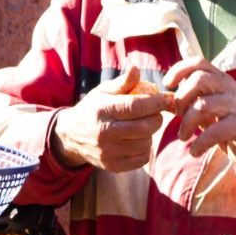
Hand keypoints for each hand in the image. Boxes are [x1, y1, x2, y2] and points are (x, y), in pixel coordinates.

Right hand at [52, 66, 172, 171]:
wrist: (71, 136)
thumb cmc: (93, 109)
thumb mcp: (103, 92)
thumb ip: (122, 82)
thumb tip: (136, 68)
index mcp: (102, 110)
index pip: (135, 107)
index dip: (155, 103)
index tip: (165, 99)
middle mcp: (104, 132)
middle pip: (144, 127)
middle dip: (157, 118)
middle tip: (155, 113)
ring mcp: (108, 152)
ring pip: (145, 143)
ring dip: (151, 133)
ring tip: (143, 126)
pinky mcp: (112, 166)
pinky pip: (142, 158)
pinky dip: (145, 148)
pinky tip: (138, 140)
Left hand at [163, 57, 235, 170]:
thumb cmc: (227, 127)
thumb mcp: (208, 110)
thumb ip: (192, 101)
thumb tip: (166, 99)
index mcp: (222, 80)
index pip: (200, 63)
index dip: (180, 69)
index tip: (167, 84)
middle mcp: (231, 88)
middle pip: (199, 79)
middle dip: (181, 99)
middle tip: (178, 116)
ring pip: (203, 105)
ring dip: (187, 123)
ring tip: (183, 136)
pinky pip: (215, 130)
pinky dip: (200, 142)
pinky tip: (195, 150)